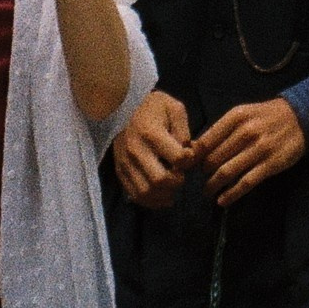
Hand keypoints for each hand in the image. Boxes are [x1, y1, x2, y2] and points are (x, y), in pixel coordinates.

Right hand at [112, 87, 195, 210]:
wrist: (121, 106)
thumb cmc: (152, 107)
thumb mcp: (174, 108)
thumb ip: (184, 130)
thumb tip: (188, 153)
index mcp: (152, 133)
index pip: (177, 158)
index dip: (189, 161)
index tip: (189, 156)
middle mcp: (136, 151)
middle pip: (160, 180)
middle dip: (177, 182)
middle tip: (181, 175)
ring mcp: (126, 163)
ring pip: (146, 192)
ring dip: (164, 195)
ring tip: (172, 188)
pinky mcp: (120, 171)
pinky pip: (134, 195)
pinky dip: (150, 201)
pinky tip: (161, 196)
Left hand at [195, 95, 308, 206]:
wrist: (299, 118)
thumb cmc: (264, 117)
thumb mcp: (242, 115)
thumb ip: (220, 130)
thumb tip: (194, 149)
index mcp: (235, 117)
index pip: (205, 142)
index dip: (194, 158)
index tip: (189, 167)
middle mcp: (245, 132)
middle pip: (213, 159)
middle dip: (203, 174)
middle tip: (201, 180)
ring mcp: (258, 149)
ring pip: (226, 173)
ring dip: (212, 186)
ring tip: (207, 193)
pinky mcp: (270, 164)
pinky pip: (245, 183)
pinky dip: (231, 195)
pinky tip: (223, 201)